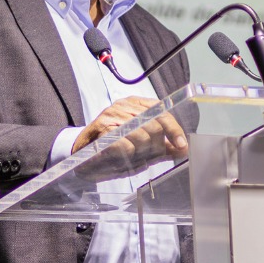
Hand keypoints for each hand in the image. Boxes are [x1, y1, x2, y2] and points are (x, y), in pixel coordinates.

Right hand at [72, 97, 187, 176]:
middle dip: (157, 146)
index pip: (162, 112)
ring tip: (133, 157)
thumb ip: (162, 147)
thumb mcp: (141, 149)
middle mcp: (124, 106)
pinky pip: (126, 145)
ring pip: (142, 135)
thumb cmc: (111, 150)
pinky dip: (128, 156)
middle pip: (155, 125)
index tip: (182, 146)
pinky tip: (122, 157)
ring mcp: (112, 116)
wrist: (80, 157)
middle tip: (151, 157)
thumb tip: (183, 149)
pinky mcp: (102, 130)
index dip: (174, 130)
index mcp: (135, 104)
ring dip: (142, 153)